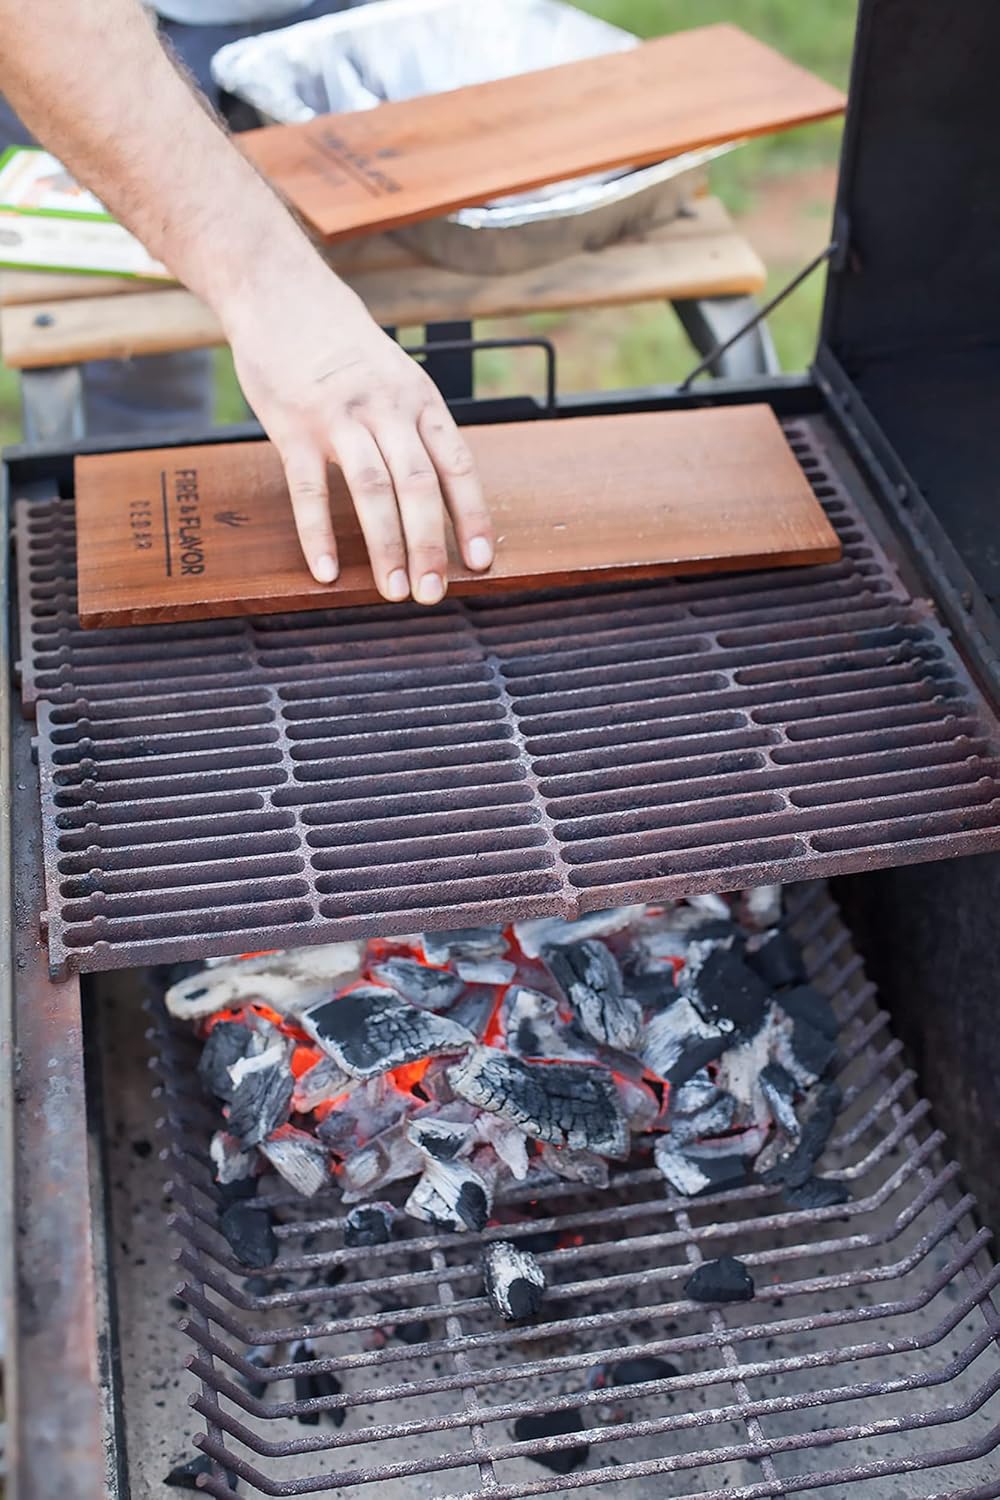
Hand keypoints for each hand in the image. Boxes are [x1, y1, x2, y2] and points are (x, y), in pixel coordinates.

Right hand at [224, 268, 494, 602]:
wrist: (281, 291)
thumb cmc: (342, 347)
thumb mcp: (396, 377)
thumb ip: (416, 429)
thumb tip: (441, 496)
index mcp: (420, 401)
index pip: (457, 466)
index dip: (472, 517)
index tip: (482, 562)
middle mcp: (387, 410)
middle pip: (419, 486)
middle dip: (431, 546)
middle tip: (433, 594)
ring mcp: (340, 419)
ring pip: (372, 491)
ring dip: (386, 547)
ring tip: (393, 592)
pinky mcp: (294, 428)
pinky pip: (309, 490)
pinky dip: (319, 535)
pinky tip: (327, 573)